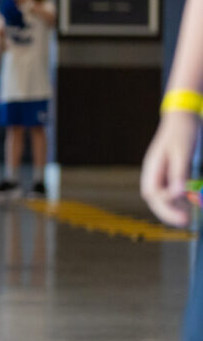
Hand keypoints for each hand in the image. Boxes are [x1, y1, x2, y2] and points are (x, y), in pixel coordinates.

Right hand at [141, 111, 199, 227]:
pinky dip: (177, 201)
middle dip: (167, 213)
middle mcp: (153, 172)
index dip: (166, 202)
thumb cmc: (182, 133)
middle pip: (154, 199)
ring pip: (161, 197)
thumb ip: (179, 173)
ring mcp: (160, 173)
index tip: (183, 203)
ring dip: (172, 209)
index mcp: (152, 167)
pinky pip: (170, 191)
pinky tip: (188, 204)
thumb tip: (179, 194)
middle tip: (185, 222)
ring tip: (187, 218)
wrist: (182, 118)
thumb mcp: (182, 153)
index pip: (152, 192)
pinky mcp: (169, 173)